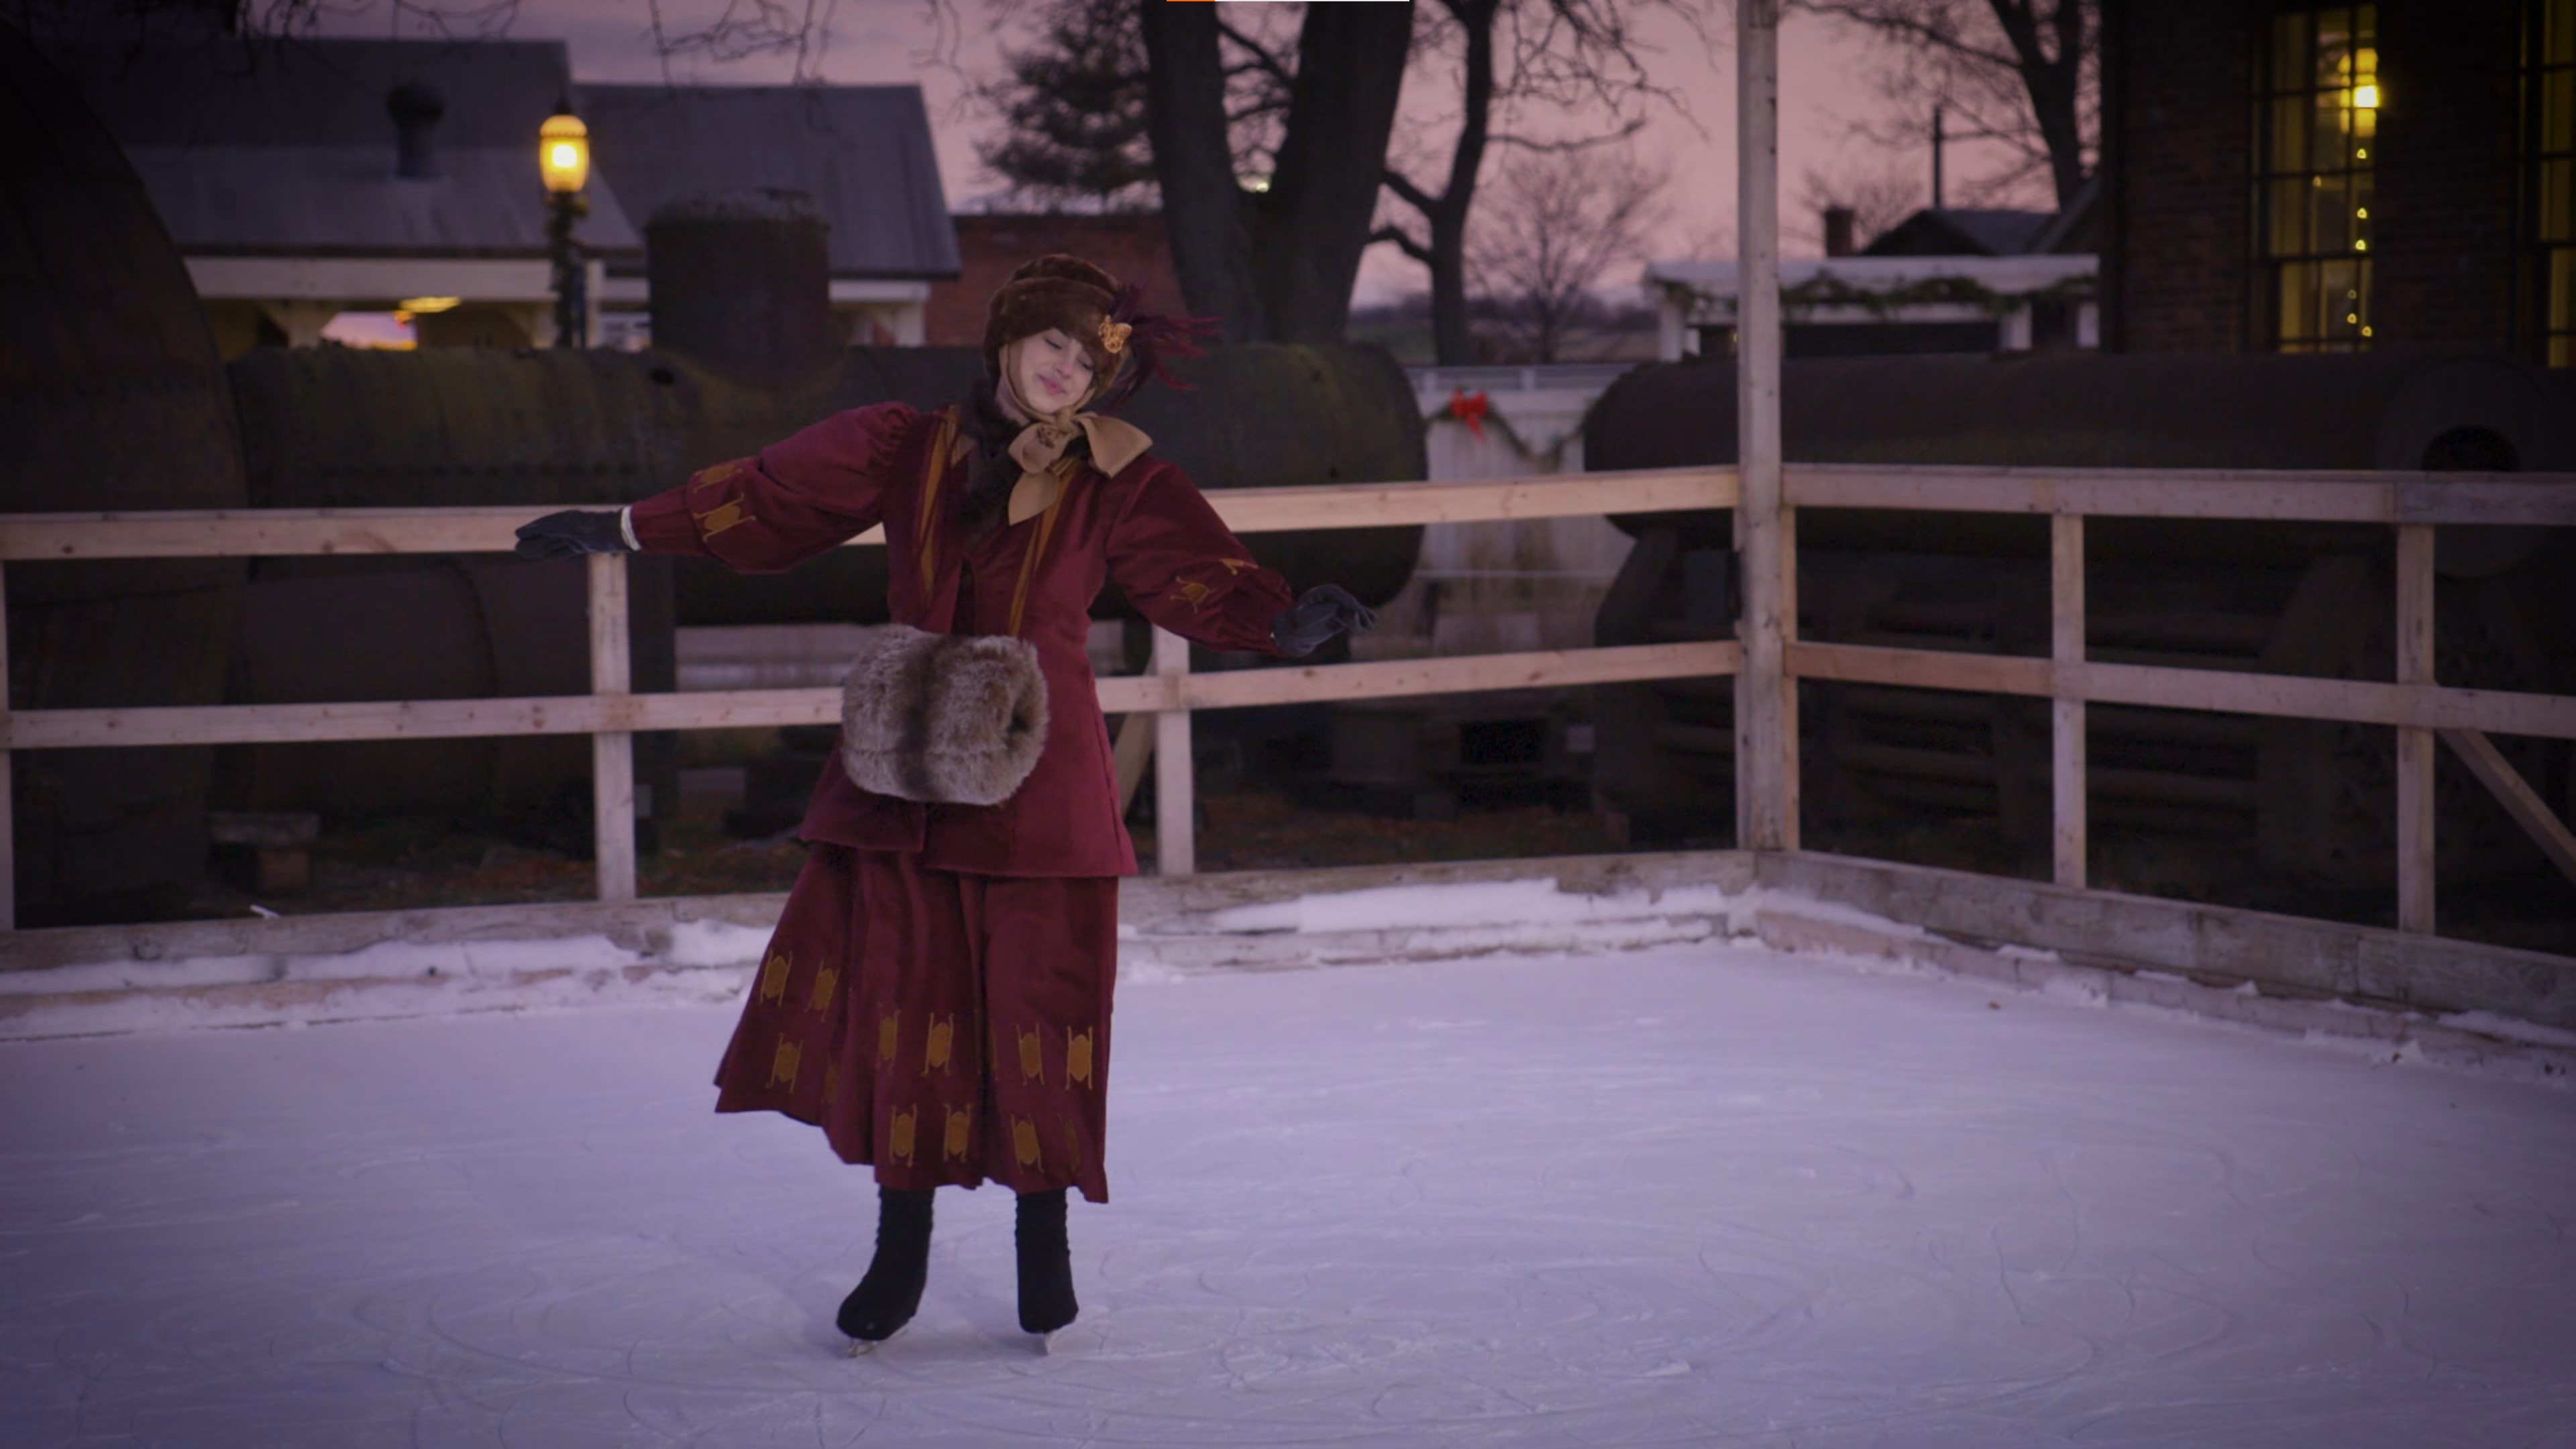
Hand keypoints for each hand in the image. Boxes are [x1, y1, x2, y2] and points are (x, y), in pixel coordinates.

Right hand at [514, 509, 628, 558]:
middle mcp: (569, 526)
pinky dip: (553, 553)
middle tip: (518, 549)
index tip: (518, 534)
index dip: (531, 530)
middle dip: (533, 542)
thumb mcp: (571, 527)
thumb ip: (552, 529)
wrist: (621, 532)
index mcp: (566, 518)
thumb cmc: (597, 528)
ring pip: (554, 543)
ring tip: (526, 553)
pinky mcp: (584, 546)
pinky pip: (564, 550)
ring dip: (540, 549)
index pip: (544, 525)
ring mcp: (577, 536)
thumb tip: (532, 530)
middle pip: (547, 535)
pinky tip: (545, 557)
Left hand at [1270, 584, 1376, 658]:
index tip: (1357, 616)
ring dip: (1363, 617)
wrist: (1293, 632)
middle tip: (1367, 625)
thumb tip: (1336, 607)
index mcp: (1322, 592)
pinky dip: (1361, 618)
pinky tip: (1373, 622)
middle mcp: (1331, 597)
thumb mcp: (1304, 618)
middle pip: (1349, 602)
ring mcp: (1336, 605)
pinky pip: (1352, 615)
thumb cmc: (1296, 624)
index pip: (1341, 596)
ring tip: (1371, 626)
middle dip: (1359, 613)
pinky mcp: (1339, 615)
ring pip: (1352, 610)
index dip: (1350, 605)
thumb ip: (1319, 612)